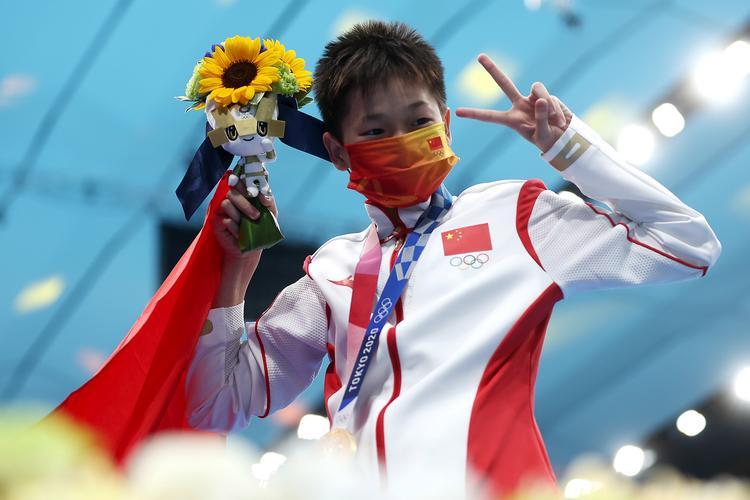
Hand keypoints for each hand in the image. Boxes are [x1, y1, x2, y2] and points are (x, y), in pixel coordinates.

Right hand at [211, 178, 277, 261]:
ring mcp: (222, 209)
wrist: (251, 247)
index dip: (244, 182)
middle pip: (232, 191)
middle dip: (246, 204)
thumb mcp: (270, 213)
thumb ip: (269, 201)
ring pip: (226, 202)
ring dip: (239, 214)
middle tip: (256, 216)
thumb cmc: (261, 227)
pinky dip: (234, 226)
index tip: (254, 192)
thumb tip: (263, 194)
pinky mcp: (216, 221)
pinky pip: (224, 219)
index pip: (240, 181)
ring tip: (246, 225)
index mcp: (244, 193)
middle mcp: (231, 198)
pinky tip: (240, 233)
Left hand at [455, 53, 572, 152]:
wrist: (564, 138)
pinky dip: (554, 108)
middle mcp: (519, 105)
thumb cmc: (548, 140)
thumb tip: (541, 99)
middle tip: (479, 56)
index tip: (458, 111)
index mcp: (511, 120)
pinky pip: (548, 96)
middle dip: (493, 69)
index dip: (475, 113)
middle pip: (505, 83)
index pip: (490, 116)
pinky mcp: (545, 95)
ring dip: (547, 106)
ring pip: (536, 88)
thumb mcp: (542, 135)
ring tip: (554, 122)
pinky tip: (559, 120)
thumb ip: (540, 118)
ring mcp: (532, 99)